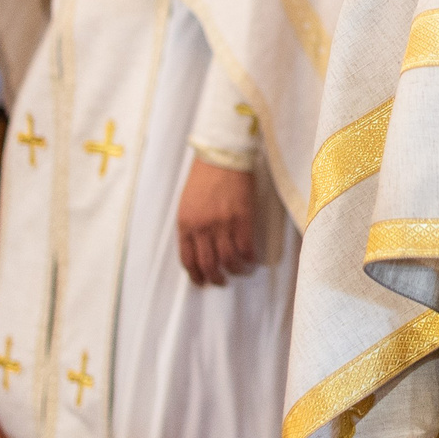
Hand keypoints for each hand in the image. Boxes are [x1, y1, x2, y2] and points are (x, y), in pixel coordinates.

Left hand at [176, 160, 256, 283]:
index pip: (188, 259)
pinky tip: (252, 259)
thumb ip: (191, 226)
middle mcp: (202, 228)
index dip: (196, 275)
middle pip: (208, 264)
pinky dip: (249, 257)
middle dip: (216, 278)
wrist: (222, 155)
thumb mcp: (187, 204)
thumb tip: (199, 248)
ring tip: (240, 271)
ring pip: (228, 259)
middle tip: (222, 281)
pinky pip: (246, 247)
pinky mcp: (242, 218)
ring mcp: (222, 224)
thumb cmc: (204, 177)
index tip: (202, 282)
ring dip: (235, 270)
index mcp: (185, 224)